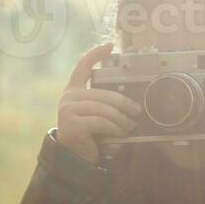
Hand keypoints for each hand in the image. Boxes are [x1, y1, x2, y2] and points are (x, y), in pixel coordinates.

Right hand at [56, 44, 142, 162]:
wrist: (74, 158)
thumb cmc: (89, 135)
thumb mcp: (95, 115)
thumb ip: (104, 104)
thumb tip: (130, 102)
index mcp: (73, 91)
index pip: (82, 66)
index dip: (95, 54)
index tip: (110, 45)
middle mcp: (68, 98)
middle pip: (102, 93)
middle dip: (123, 103)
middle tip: (137, 112)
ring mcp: (68, 110)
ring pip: (103, 109)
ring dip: (121, 119)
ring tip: (130, 126)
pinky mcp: (72, 124)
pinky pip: (100, 122)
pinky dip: (114, 128)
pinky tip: (120, 133)